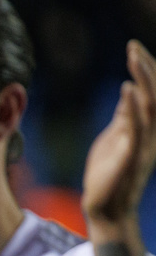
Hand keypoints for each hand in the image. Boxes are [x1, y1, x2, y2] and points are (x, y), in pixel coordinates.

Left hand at [84, 40, 155, 238]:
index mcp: (149, 127)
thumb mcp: (116, 137)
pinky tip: (126, 88)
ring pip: (152, 105)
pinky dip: (132, 106)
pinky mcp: (132, 156)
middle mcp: (153, 133)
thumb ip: (125, 116)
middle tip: (133, 46)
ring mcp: (145, 144)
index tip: (134, 49)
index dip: (146, 70)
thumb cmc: (108, 174)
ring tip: (134, 56)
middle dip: (148, 67)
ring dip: (145, 79)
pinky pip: (136, 127)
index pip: (152, 93)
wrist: (104, 209)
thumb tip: (130, 91)